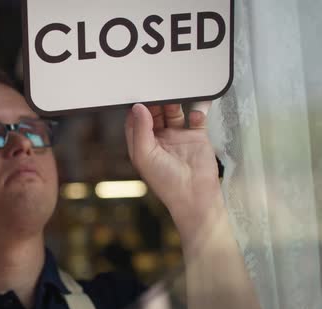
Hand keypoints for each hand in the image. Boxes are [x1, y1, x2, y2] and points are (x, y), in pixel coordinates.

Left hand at [125, 103, 223, 240]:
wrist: (196, 197)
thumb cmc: (166, 183)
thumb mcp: (145, 156)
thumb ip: (140, 130)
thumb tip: (137, 107)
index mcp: (142, 144)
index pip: (135, 120)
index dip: (136, 107)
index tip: (137, 92)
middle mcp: (159, 139)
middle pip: (155, 112)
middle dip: (155, 100)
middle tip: (157, 86)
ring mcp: (178, 136)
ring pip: (174, 111)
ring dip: (174, 102)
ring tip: (175, 92)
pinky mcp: (197, 136)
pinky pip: (196, 117)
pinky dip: (197, 109)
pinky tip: (196, 111)